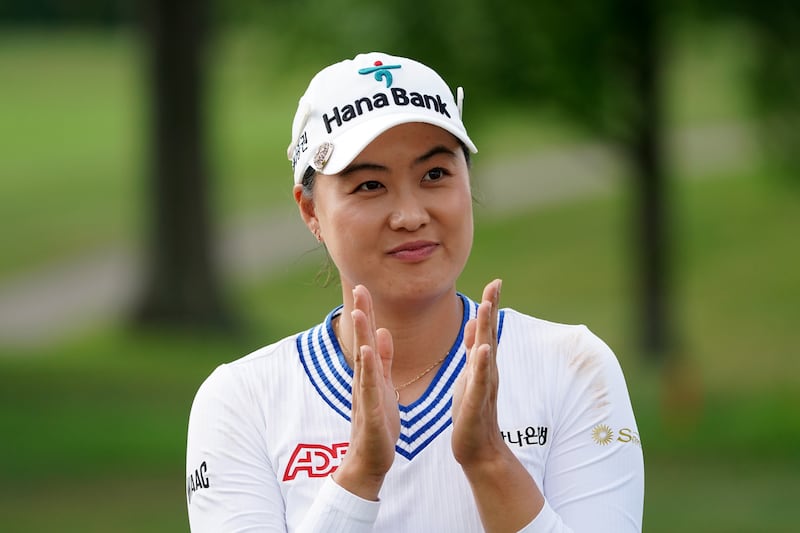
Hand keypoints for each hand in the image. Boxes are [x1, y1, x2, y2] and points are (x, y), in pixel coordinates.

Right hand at [332, 285, 399, 499]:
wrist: (370, 461)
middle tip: (358, 287)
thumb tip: (381, 332)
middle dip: (361, 315)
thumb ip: (383, 360)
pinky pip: (369, 387)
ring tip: (361, 312)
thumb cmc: (379, 425)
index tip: (364, 286)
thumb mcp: (383, 386)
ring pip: (363, 361)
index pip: (368, 337)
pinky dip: (367, 369)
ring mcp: (365, 395)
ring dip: (361, 336)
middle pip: (362, 342)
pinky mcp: (371, 412)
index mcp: (371, 373)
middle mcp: (364, 380)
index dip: (367, 312)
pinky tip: (366, 352)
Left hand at [452, 280, 541, 532]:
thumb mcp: (470, 375)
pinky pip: (479, 382)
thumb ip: (473, 351)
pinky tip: (483, 351)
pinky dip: (481, 366)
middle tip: (495, 284)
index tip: (494, 281)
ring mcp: (483, 386)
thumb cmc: (471, 411)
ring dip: (486, 330)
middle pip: (489, 334)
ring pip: (485, 354)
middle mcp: (486, 371)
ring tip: (487, 307)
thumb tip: (477, 322)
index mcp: (481, 364)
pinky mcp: (476, 403)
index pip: (486, 330)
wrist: (477, 449)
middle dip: (491, 308)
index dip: (490, 305)